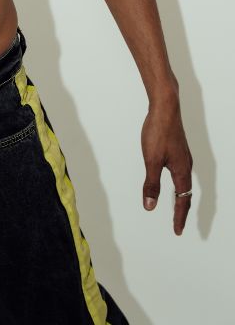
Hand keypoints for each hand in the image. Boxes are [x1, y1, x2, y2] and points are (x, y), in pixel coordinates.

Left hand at [141, 94, 192, 234]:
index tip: (177, 231)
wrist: (165, 107)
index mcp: (181, 171)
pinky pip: (181, 172)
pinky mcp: (178, 148)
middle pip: (187, 194)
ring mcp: (183, 156)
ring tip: (178, 206)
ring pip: (185, 183)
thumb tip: (150, 207)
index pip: (182, 201)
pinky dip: (179, 184)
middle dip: (183, 210)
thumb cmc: (158, 132)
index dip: (179, 217)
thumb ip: (151, 184)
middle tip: (179, 224)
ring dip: (182, 197)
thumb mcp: (151, 160)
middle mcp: (186, 165)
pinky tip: (173, 180)